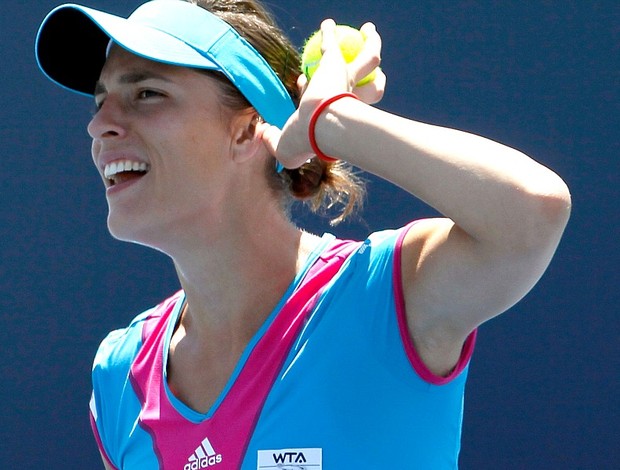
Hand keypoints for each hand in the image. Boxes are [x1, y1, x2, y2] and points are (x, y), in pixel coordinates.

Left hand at [259, 19, 385, 168]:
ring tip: (369, 30)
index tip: (301, 83)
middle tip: (375, 71)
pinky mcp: (335, 63)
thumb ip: (271, 137)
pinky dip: (329, 32)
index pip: (330, 100)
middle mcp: (348, 97)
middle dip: (375, 79)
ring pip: (367, 58)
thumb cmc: (306, 142)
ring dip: (370, 43)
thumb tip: (263, 132)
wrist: (320, 127)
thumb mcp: (285, 147)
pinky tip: (327, 23)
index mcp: (337, 116)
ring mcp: (344, 79)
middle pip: (371, 86)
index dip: (313, 89)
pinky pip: (332, 43)